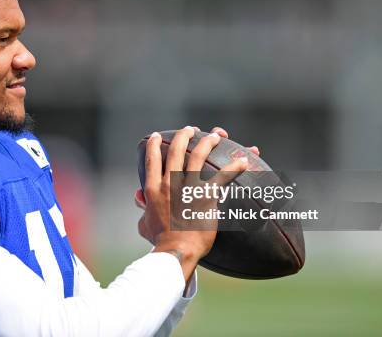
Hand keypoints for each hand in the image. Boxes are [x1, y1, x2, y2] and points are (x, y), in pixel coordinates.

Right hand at [136, 126, 251, 280]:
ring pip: (198, 156)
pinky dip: (234, 167)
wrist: (176, 250)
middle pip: (175, 151)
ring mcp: (188, 187)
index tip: (155, 135)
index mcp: (153, 189)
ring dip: (207, 142)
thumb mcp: (145, 223)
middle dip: (183, 136)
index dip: (153, 144)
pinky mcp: (206, 196)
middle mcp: (169, 183)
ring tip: (216, 135)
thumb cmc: (161, 240)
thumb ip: (142, 208)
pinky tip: (243, 160)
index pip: (152, 160)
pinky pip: (223, 177)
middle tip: (189, 129)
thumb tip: (137, 198)